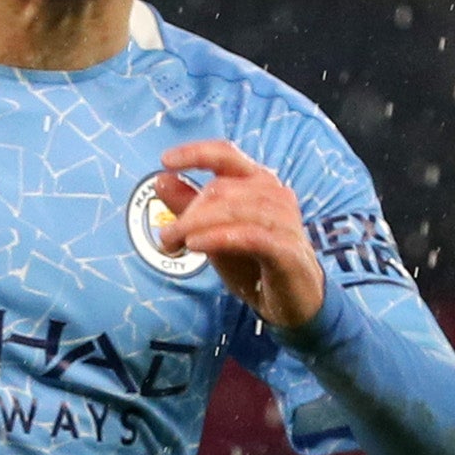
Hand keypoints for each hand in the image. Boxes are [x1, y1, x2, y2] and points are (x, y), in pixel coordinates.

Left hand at [152, 141, 323, 335]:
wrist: (292, 302)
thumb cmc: (255, 263)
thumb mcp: (215, 233)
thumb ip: (190, 207)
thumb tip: (161, 180)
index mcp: (258, 182)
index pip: (226, 155)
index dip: (196, 153)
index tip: (166, 160)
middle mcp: (274, 194)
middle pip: (222, 188)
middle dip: (187, 211)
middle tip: (165, 237)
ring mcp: (284, 221)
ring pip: (233, 210)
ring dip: (196, 226)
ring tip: (174, 243)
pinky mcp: (287, 249)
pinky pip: (249, 236)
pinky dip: (219, 237)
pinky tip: (196, 245)